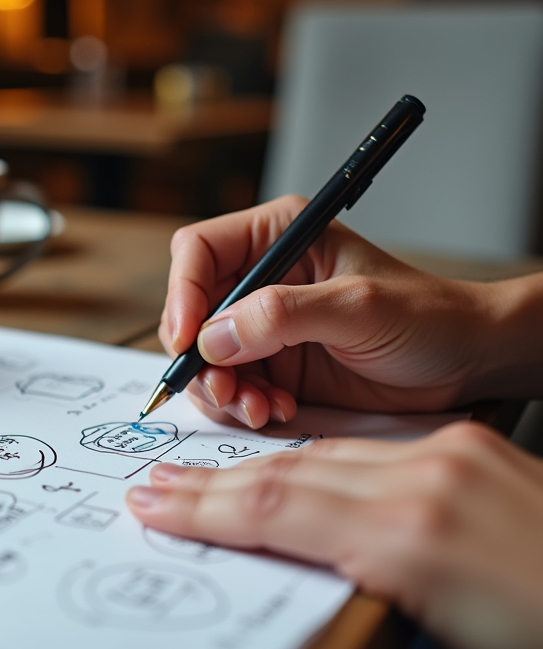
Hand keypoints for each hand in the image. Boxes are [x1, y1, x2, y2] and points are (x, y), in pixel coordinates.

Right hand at [126, 422, 542, 648]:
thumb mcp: (450, 638)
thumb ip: (359, 575)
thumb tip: (294, 553)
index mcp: (416, 532)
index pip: (277, 507)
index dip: (204, 506)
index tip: (153, 503)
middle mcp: (429, 480)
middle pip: (290, 475)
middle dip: (214, 483)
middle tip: (158, 485)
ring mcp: (453, 461)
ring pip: (326, 458)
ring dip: (257, 471)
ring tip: (204, 480)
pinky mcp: (470, 456)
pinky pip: (368, 456)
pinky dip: (316, 466)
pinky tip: (291, 474)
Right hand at [160, 195, 536, 428]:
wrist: (466, 363)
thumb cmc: (428, 316)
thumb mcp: (356, 307)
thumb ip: (282, 315)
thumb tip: (214, 336)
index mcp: (277, 237)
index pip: (198, 251)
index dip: (182, 293)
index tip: (186, 338)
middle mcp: (262, 278)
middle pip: (191, 310)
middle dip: (199, 354)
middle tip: (223, 387)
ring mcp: (263, 326)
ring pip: (204, 356)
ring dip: (219, 387)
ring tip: (256, 407)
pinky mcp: (273, 366)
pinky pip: (230, 386)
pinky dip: (241, 405)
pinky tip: (275, 411)